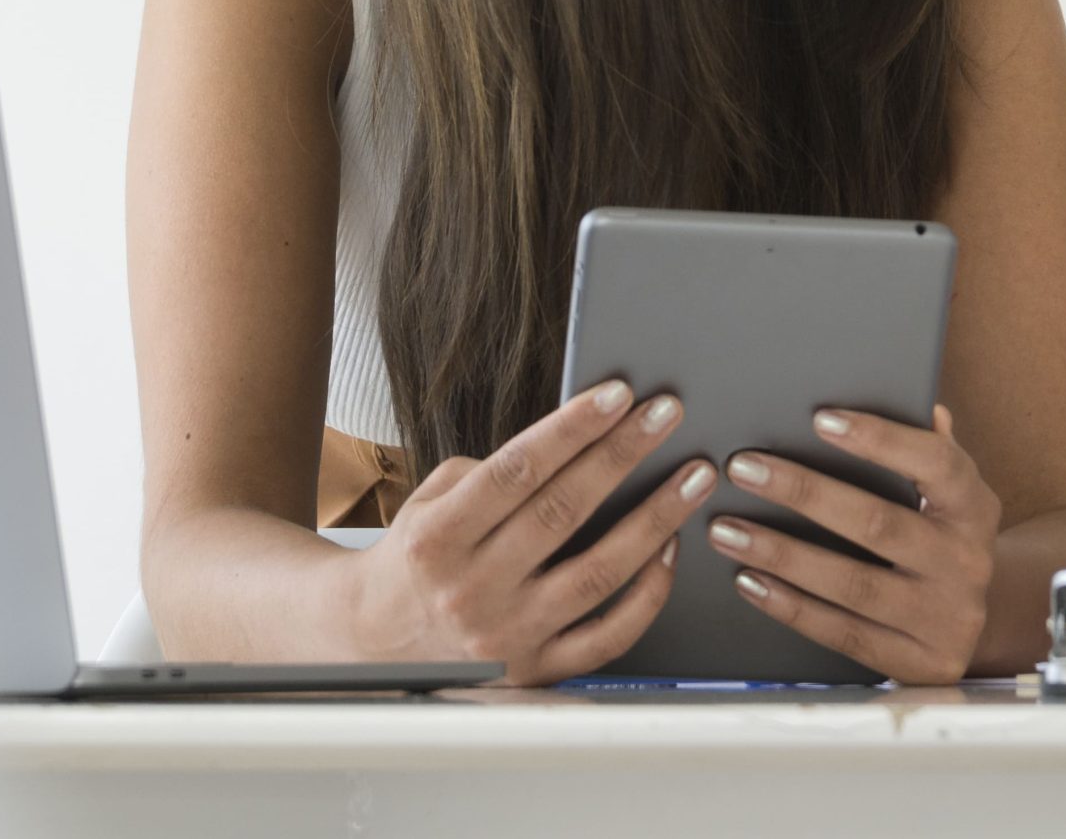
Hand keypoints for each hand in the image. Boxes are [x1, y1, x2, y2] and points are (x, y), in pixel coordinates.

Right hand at [344, 379, 717, 684]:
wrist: (370, 645)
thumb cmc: (415, 560)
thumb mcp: (426, 504)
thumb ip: (487, 474)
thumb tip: (568, 442)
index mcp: (437, 539)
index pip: (516, 471)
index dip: (571, 429)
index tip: (619, 393)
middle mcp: (471, 590)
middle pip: (564, 512)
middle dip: (622, 455)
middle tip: (668, 414)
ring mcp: (507, 636)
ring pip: (599, 572)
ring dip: (656, 519)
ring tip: (694, 477)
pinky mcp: (535, 672)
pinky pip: (609, 636)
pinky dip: (649, 594)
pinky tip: (672, 549)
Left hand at [705, 404, 1001, 684]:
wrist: (976, 624)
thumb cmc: (942, 539)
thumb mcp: (951, 496)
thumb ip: (932, 453)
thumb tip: (922, 405)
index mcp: (975, 507)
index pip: (936, 463)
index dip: (881, 439)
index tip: (822, 419)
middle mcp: (967, 562)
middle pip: (879, 524)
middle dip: (804, 494)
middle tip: (744, 469)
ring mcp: (946, 618)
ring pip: (853, 584)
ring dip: (782, 555)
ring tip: (727, 530)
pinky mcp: (921, 664)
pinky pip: (844, 634)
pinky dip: (791, 607)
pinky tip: (750, 581)